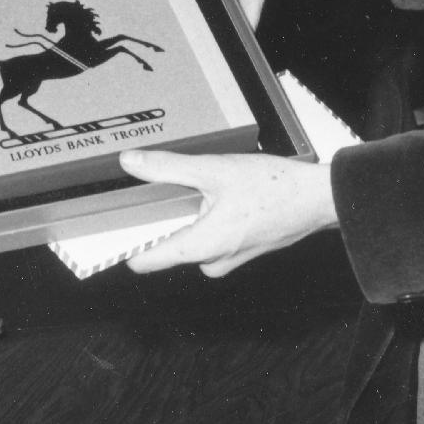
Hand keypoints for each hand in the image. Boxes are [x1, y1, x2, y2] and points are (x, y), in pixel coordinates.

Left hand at [119, 149, 337, 276]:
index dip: (124, 247)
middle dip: (159, 223)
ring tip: (190, 189)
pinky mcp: (242, 251)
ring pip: (191, 242)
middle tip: (150, 194)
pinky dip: (206, 220)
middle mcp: (213, 260)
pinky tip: (217, 196)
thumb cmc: (273, 188)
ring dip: (186, 219)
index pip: (148, 260)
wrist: (318, 199)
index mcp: (202, 246)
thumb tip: (131, 162)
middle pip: (168, 248)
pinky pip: (211, 240)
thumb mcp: (214, 170)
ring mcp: (230, 259)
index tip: (105, 233)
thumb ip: (168, 167)